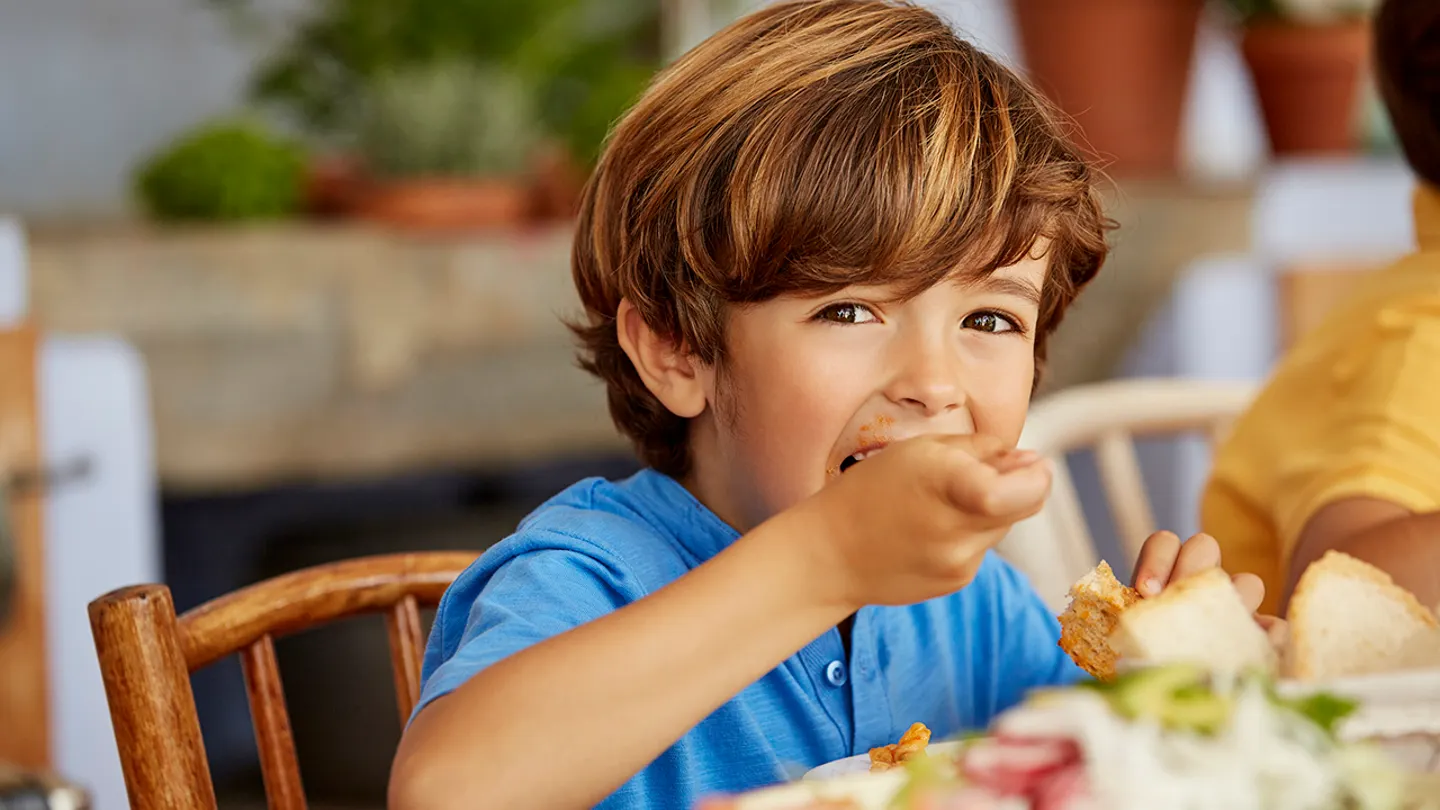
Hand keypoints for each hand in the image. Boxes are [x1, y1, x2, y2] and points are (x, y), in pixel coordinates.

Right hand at [803, 433, 1051, 609]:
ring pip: (1001, 527)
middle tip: (980, 473)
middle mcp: (963, 530)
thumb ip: (981, 450)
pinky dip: (965, 534)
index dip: (1037, 474)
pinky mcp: (956, 582)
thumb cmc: (869, 491)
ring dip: (985, 510)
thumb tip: (1027, 461)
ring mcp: (961, 562)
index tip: (1030, 462)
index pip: (1030, 489)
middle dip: (1015, 486)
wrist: (830, 555)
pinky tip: (926, 530)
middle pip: (1025, 506)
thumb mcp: (920, 449)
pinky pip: (979, 549)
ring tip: (937, 503)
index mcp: (954, 486)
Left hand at [1132, 531, 1287, 650]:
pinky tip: (1261, 643)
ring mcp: (1233, 608)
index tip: (1146, 590)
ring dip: (1237, 595)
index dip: (1157, 559)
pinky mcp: (1260, 639)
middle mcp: (1200, 583)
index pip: (1164, 544)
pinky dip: (1271, 633)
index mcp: (1165, 577)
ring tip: (1219, 621)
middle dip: (1191, 565)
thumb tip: (1135, 618)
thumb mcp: (1125, 647)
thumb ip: (1125, 630)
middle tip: (1178, 593)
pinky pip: (1276, 626)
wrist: (1168, 703)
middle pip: (1204, 548)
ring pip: (1248, 582)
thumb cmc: (1140, 664)